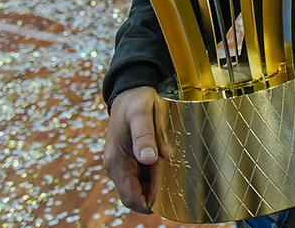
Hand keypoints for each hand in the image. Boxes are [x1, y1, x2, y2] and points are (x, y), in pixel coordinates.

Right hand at [103, 87, 165, 213]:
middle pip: (136, 194)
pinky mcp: (130, 158)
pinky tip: (170, 165)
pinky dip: (155, 175)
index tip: (170, 198)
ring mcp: (123, 163)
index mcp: (116, 162)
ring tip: (177, 174)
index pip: (130, 197)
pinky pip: (142, 175)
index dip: (148, 204)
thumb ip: (144, 136)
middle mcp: (117, 166)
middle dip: (155, 195)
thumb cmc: (136, 101)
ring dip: (157, 185)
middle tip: (178, 186)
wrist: (130, 90)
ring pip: (140, 186)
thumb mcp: (141, 114)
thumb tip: (148, 159)